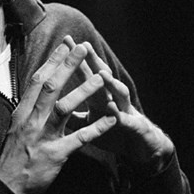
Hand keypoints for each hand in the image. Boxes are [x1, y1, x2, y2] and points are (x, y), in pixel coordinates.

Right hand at [0, 42, 116, 193]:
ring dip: (84, 91)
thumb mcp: (15, 127)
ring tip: (102, 78)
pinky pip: (80, 138)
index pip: (38, 81)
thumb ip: (28, 110)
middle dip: (68, 66)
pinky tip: (111, 118)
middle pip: (51, 87)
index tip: (64, 46)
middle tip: (82, 48)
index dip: (52, 62)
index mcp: (23, 112)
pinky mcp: (57, 154)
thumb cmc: (13, 155)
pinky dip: (97, 127)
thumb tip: (36, 91)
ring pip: (65, 108)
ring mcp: (44, 136)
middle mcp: (32, 120)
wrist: (8, 184)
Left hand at [64, 36, 175, 170]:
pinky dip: (120, 115)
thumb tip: (51, 106)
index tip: (65, 42)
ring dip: (111, 84)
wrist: (142, 151)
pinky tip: (114, 109)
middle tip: (83, 45)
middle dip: (94, 61)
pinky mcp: (136, 128)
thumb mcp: (90, 124)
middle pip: (103, 78)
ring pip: (120, 94)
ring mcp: (126, 112)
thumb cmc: (114, 133)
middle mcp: (114, 100)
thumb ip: (72, 114)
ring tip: (101, 73)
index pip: (87, 74)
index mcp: (99, 98)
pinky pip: (127, 121)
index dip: (75, 60)